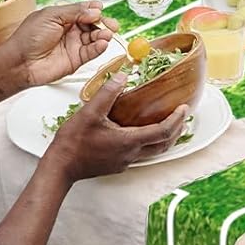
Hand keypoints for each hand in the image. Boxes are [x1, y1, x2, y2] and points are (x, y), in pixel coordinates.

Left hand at [10, 0, 113, 87]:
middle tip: (110, 24)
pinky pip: (92, 52)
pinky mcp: (77, 59)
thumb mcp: (51, 16)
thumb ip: (75, 11)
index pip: (84, 11)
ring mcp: (74, 45)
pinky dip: (100, 47)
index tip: (100, 9)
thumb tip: (95, 10)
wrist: (20, 62)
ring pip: (95, 38)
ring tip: (106, 34)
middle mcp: (70, 30)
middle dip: (104, 23)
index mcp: (63, 17)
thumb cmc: (29, 37)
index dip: (94, 10)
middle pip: (93, 24)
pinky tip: (103, 43)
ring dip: (103, 35)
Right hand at [46, 75, 188, 182]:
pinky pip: (140, 154)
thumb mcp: (89, 112)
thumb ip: (107, 93)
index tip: (184, 108)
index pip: (163, 131)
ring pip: (153, 151)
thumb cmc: (73, 143)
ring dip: (164, 138)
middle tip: (182, 116)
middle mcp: (131, 154)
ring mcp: (124, 162)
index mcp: (129, 141)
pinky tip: (141, 133)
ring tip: (169, 123)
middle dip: (176, 129)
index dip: (176, 119)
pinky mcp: (117, 165)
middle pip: (164, 144)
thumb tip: (122, 76)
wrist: (60, 168)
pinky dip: (149, 143)